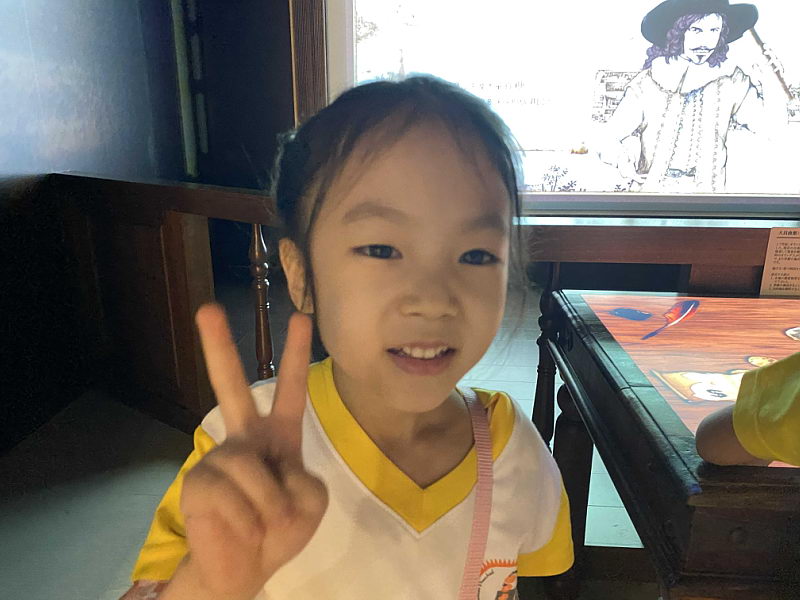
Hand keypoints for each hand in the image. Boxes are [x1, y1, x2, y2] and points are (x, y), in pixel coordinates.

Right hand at [178, 306, 327, 599]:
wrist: (244, 569)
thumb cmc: (280, 530)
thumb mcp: (311, 502)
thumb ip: (303, 479)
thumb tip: (269, 473)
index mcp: (278, 437)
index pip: (290, 390)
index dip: (295, 356)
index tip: (302, 317)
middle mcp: (244, 438)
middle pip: (231, 387)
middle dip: (218, 347)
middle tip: (207, 308)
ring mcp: (218, 458)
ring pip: (250, 468)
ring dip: (269, 506)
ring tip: (265, 524)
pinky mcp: (197, 483)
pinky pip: (233, 495)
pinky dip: (250, 520)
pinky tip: (244, 529)